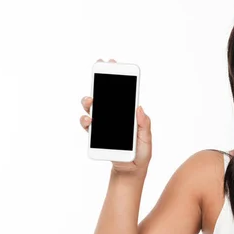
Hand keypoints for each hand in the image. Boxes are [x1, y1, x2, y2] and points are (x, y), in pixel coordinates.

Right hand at [80, 58, 151, 174]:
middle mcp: (114, 116)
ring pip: (93, 109)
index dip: (117, 78)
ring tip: (90, 101)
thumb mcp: (147, 139)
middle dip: (99, 84)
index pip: (122, 93)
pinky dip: (86, 121)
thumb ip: (144, 125)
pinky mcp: (96, 136)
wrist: (131, 171)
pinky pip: (88, 126)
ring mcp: (104, 125)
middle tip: (98, 76)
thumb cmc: (141, 153)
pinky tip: (88, 120)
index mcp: (128, 114)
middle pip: (104, 97)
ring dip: (89, 102)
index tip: (112, 63)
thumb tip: (139, 107)